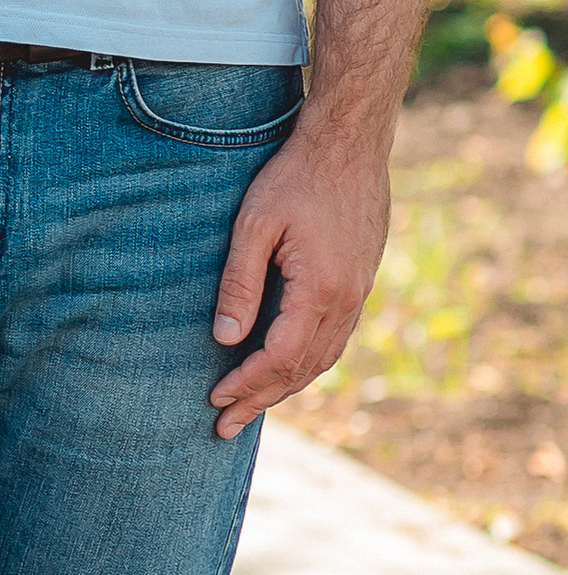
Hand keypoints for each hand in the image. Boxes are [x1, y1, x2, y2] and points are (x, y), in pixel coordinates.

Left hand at [208, 114, 391, 437]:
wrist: (350, 146)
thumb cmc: (295, 178)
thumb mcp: (254, 225)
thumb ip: (239, 284)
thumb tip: (223, 338)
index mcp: (320, 290)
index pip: (279, 357)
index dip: (246, 383)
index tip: (215, 400)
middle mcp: (346, 301)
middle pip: (302, 369)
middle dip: (261, 400)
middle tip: (224, 427)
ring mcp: (359, 295)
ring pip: (322, 360)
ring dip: (285, 388)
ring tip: (251, 408)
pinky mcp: (360, 284)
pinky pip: (334, 340)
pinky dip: (306, 365)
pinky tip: (285, 370)